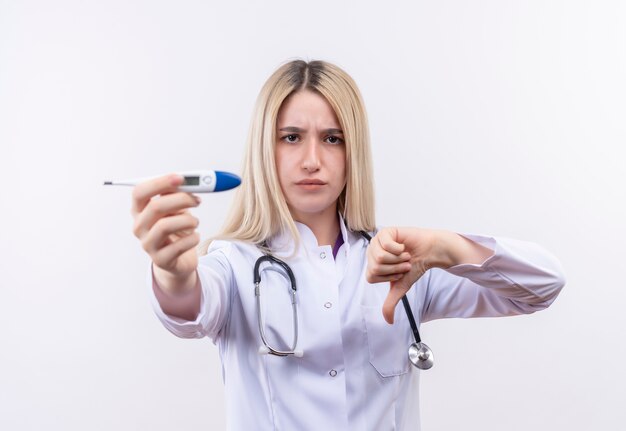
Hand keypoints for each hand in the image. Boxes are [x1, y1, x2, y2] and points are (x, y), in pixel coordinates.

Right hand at [131, 174, 201, 291]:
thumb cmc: (177, 227)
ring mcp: (147, 244)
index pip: (140, 192)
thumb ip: (179, 193)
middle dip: (181, 199)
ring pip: (165, 226)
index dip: (160, 183)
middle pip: (155, 207)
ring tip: (195, 222)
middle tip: (197, 200)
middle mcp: (139, 226)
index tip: (180, 178)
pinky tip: (194, 237)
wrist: (180, 257)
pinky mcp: (160, 260)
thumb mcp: (177, 207)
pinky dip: (193, 238)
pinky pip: (179, 246)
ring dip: (188, 220)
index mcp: (139, 209)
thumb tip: (191, 181)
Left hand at [366, 227, 444, 323]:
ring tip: (405, 256)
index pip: (371, 277)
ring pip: (380, 257)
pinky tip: (403, 247)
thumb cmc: (414, 266)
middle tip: (404, 263)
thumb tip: (388, 321)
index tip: (398, 273)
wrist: (429, 252)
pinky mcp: (385, 232)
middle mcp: (371, 252)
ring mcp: (377, 241)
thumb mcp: (401, 287)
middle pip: (375, 267)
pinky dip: (399, 249)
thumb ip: (391, 302)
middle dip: (394, 269)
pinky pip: (386, 245)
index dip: (388, 277)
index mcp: (372, 264)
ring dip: (398, 260)